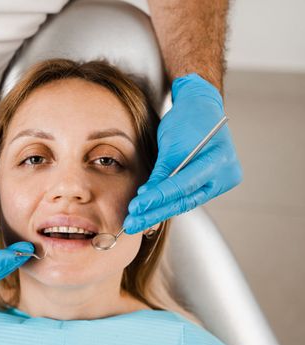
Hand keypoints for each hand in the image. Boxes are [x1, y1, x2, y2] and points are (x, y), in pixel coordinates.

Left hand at [124, 73, 242, 232]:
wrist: (201, 108)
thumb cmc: (186, 119)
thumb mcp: (171, 142)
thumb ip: (162, 170)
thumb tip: (146, 196)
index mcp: (219, 160)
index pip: (183, 185)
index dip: (158, 197)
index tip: (136, 207)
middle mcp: (225, 175)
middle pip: (185, 200)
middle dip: (155, 213)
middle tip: (132, 223)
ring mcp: (220, 182)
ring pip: (184, 202)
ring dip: (159, 212)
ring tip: (135, 221)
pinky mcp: (211, 185)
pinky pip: (186, 197)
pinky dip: (168, 203)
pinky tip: (149, 213)